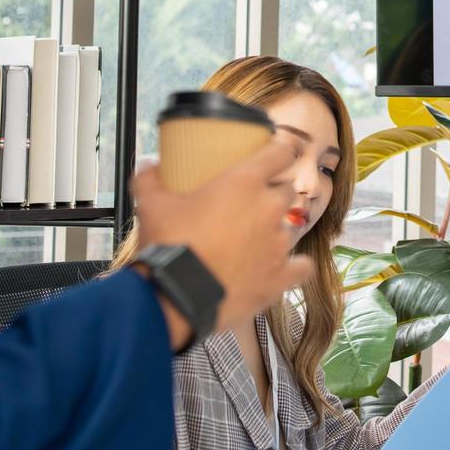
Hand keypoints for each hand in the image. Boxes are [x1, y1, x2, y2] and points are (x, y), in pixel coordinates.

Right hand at [131, 141, 313, 338]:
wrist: (175, 297)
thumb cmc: (168, 245)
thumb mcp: (151, 204)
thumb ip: (149, 178)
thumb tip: (147, 165)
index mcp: (244, 181)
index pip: (281, 153)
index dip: (280, 152)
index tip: (274, 156)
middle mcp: (269, 208)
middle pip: (286, 191)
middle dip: (273, 194)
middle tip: (250, 205)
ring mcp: (278, 243)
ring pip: (292, 227)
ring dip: (277, 230)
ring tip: (257, 240)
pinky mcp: (280, 276)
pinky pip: (302, 266)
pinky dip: (295, 266)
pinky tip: (284, 267)